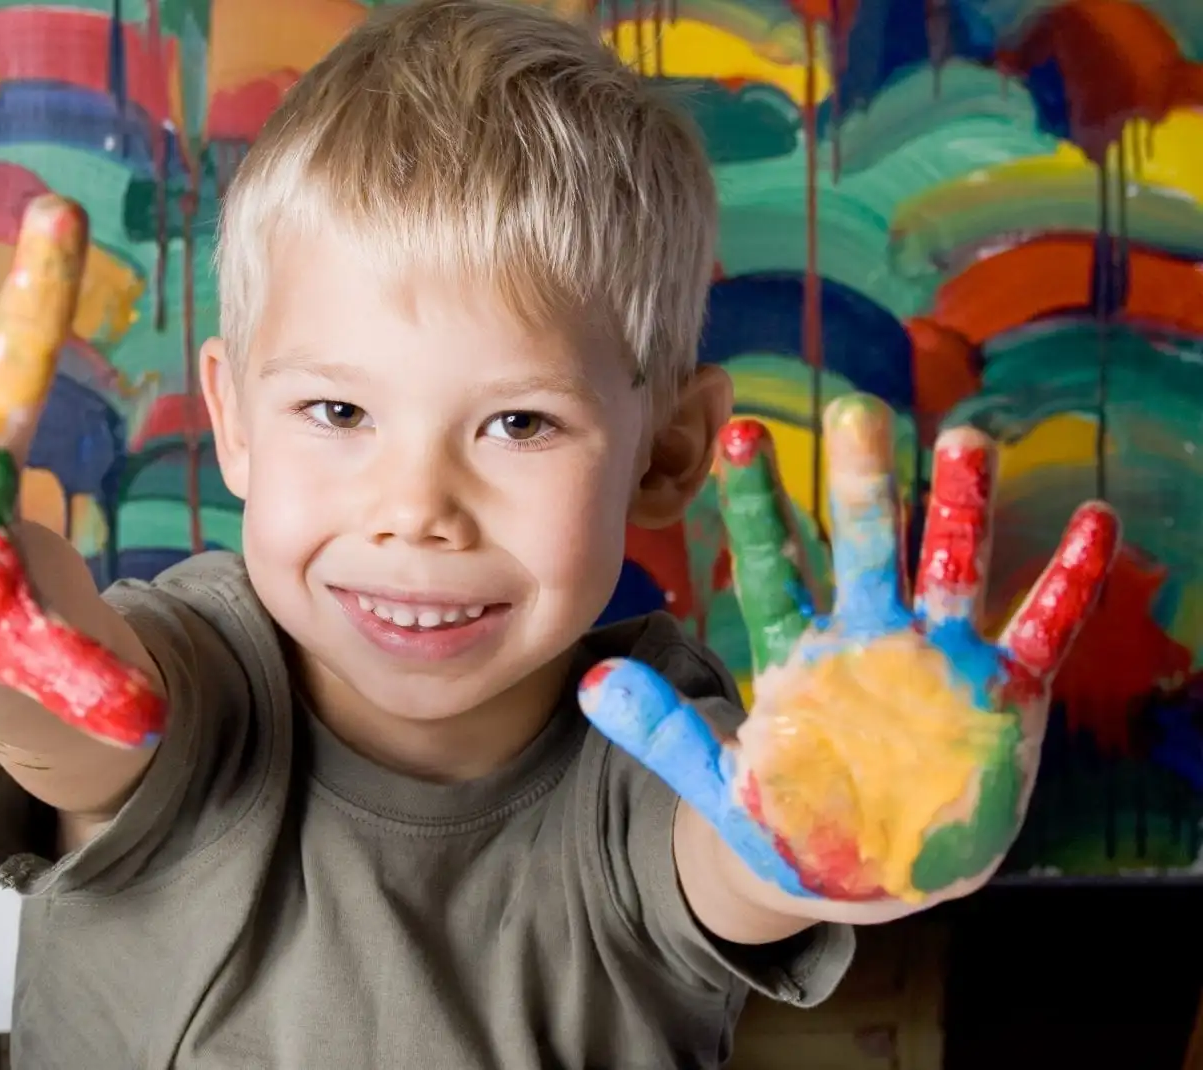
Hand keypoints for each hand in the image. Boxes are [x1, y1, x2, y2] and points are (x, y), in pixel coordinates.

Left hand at [580, 394, 1117, 905]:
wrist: (860, 873)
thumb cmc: (787, 819)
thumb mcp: (720, 784)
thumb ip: (664, 733)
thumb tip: (590, 681)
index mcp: (798, 651)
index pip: (771, 565)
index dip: (756, 505)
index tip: (737, 435)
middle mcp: (868, 637)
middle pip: (864, 547)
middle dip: (862, 485)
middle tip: (855, 410)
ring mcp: (937, 659)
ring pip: (953, 568)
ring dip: (963, 511)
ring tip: (968, 440)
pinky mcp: (1001, 693)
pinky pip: (1041, 630)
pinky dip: (1068, 584)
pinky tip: (1095, 523)